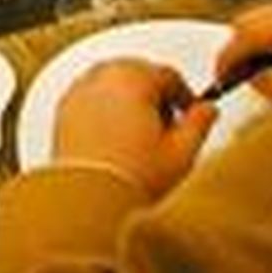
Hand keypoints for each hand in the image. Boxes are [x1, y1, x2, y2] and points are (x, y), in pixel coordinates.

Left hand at [52, 58, 216, 199]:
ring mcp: (80, 92)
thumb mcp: (181, 154)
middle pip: (137, 72)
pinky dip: (105, 108)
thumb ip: (199, 124)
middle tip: (165, 126)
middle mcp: (102, 78)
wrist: (89, 200)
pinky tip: (115, 138)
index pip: (167, 74)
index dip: (183, 95)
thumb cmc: (132, 178)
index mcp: (134, 79)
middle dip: (154, 94)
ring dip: (128, 99)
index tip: (188, 113)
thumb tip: (207, 109)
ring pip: (112, 83)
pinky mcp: (64, 110)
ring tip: (140, 135)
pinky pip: (91, 98)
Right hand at [215, 0, 271, 109]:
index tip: (222, 76)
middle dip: (236, 50)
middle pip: (245, 22)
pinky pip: (267, 18)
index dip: (229, 57)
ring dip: (250, 43)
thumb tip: (252, 76)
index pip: (248, 35)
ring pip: (253, 18)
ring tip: (267, 69)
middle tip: (239, 76)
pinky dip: (263, 37)